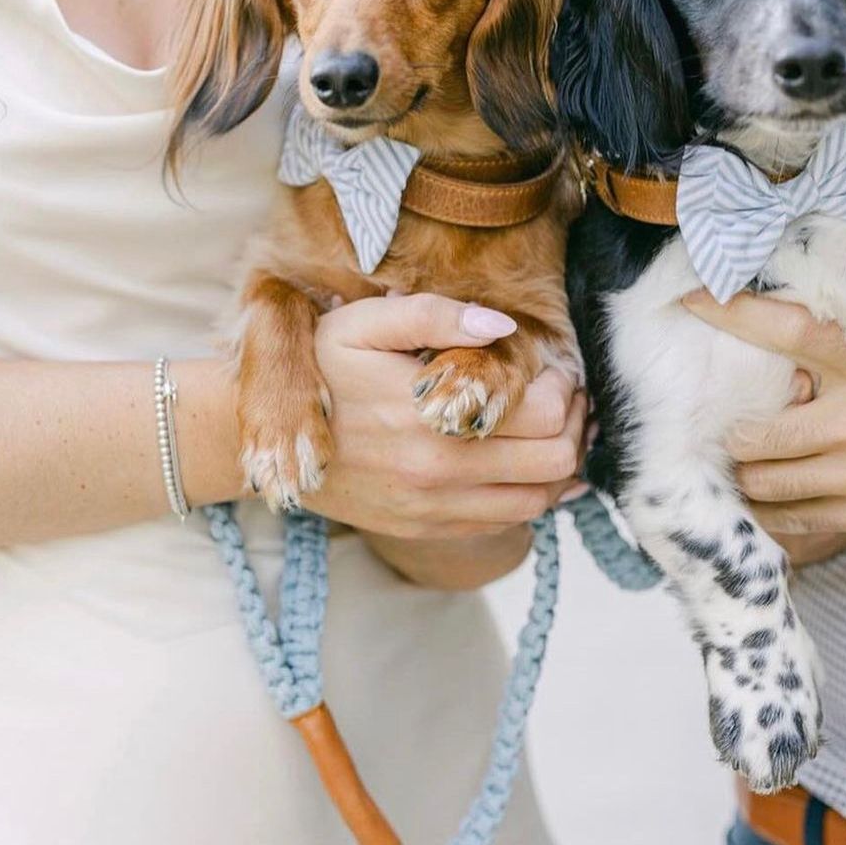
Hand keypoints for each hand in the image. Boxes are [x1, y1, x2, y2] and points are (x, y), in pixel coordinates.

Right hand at [312, 293, 584, 542]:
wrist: (271, 442)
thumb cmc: (322, 371)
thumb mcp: (364, 324)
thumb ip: (435, 316)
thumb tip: (503, 326)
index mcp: (433, 416)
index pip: (544, 413)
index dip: (564, 387)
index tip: (553, 368)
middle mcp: (440, 472)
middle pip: (555, 461)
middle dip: (574, 425)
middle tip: (566, 398)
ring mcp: (435, 508)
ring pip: (538, 499)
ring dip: (559, 464)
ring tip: (553, 430)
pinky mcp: (427, 528)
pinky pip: (504, 522)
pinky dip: (529, 494)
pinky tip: (526, 464)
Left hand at [683, 291, 845, 543]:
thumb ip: (841, 343)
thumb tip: (766, 326)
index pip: (791, 330)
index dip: (736, 314)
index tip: (691, 302)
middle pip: (757, 432)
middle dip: (737, 434)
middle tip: (733, 428)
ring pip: (765, 481)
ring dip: (748, 474)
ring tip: (751, 463)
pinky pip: (792, 518)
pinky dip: (771, 509)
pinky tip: (771, 497)